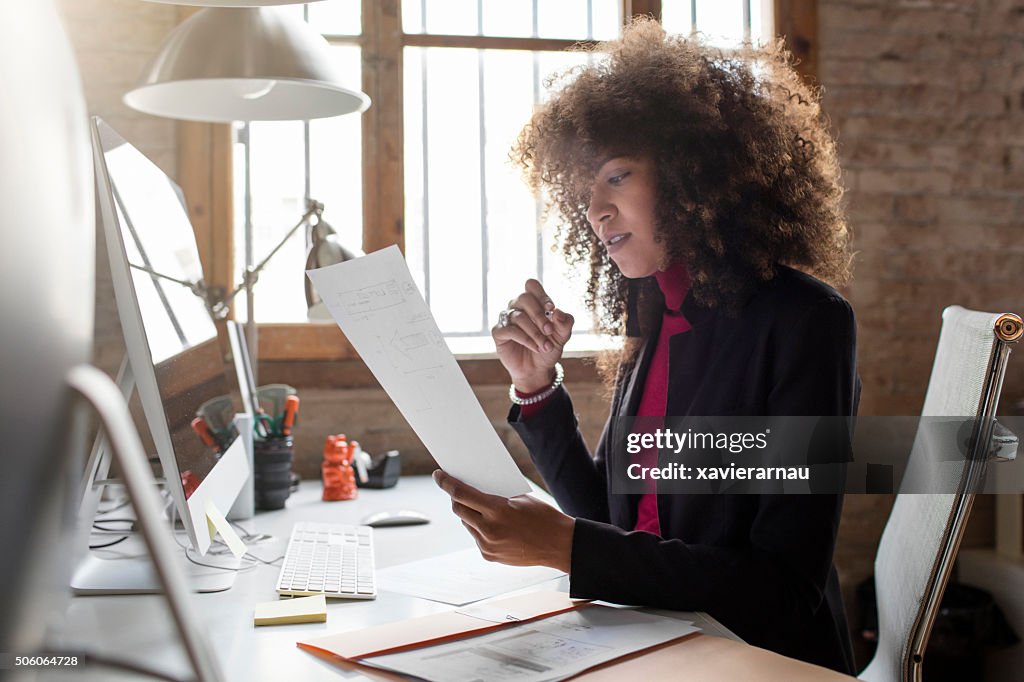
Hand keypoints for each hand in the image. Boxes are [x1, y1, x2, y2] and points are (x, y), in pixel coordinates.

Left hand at [433, 470, 573, 571]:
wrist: (559, 545)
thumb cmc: (543, 517)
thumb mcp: (520, 499)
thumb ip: (495, 496)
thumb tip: (475, 489)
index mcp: (497, 510)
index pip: (461, 493)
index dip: (446, 483)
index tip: (438, 475)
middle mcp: (489, 529)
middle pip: (459, 509)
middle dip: (456, 498)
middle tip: (458, 490)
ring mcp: (488, 545)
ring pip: (466, 523)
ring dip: (469, 514)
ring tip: (481, 508)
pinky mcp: (490, 556)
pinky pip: (477, 537)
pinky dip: (479, 528)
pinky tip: (493, 525)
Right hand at [492, 279, 574, 392]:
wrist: (538, 369)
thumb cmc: (549, 347)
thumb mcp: (562, 335)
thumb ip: (565, 322)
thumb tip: (558, 312)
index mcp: (533, 302)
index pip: (531, 286)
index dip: (541, 294)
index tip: (551, 308)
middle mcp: (518, 307)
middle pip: (524, 298)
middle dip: (539, 315)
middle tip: (549, 331)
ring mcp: (507, 319)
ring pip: (518, 316)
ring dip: (535, 332)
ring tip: (546, 346)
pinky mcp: (499, 333)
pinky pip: (510, 330)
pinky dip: (525, 339)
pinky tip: (535, 348)